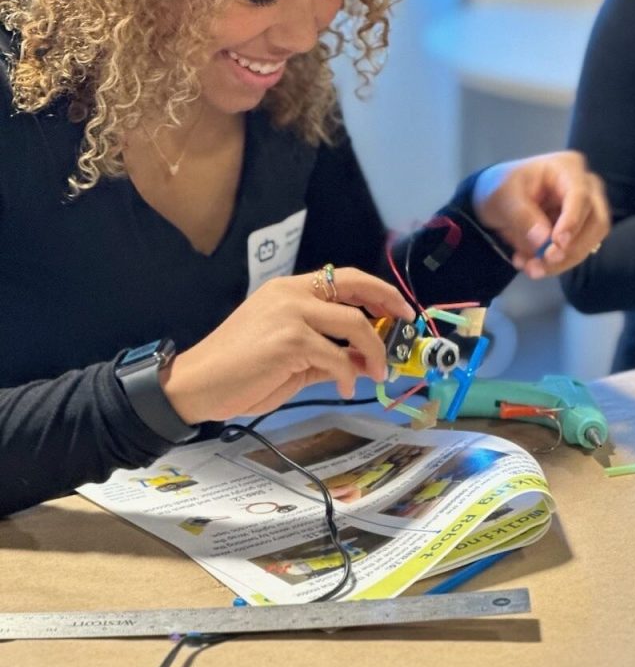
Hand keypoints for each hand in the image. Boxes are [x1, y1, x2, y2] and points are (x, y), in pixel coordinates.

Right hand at [161, 268, 414, 422]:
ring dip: (374, 352)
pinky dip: (348, 376)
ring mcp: (290, 314)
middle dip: (389, 306)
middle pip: (355, 288)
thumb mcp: (290, 358)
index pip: (344, 277)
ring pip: (354, 325)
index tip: (399, 309)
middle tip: (405, 328)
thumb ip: (328, 354)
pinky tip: (345, 388)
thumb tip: (366, 363)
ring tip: (377, 374)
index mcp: (289, 290)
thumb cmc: (239, 371)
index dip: (378, 290)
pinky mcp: (290, 340)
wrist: (197, 384)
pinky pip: (337, 357)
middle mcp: (291, 293)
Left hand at [471, 151, 609, 277]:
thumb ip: (521, 216)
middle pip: (595, 221)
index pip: (580, 195)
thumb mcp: (502, 197)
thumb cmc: (500, 188)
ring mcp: (586, 210)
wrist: (497, 200)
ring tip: (530, 268)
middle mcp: (585, 187)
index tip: (557, 244)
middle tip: (541, 264)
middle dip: (570, 249)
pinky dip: (555, 264)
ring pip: (590, 241)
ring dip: (562, 261)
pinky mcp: (580, 231)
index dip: (573, 221)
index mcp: (567, 168)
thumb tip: (543, 240)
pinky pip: (577, 251)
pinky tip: (531, 265)